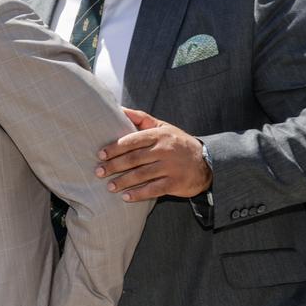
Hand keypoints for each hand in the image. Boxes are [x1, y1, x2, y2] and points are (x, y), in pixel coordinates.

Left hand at [96, 108, 212, 201]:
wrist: (206, 162)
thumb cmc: (176, 143)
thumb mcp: (162, 127)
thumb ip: (140, 118)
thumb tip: (118, 108)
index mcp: (159, 135)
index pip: (132, 140)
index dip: (115, 148)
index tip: (100, 155)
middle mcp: (165, 150)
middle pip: (134, 159)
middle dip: (114, 166)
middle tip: (99, 172)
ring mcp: (171, 167)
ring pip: (142, 175)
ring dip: (123, 181)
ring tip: (109, 186)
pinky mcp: (175, 183)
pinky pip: (153, 190)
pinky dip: (138, 194)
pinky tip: (126, 197)